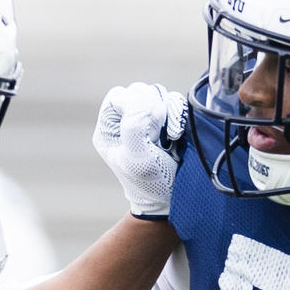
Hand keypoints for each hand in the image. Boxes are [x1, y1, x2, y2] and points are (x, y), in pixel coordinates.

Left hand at [93, 83, 188, 219]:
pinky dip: (179, 114)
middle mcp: (126, 121)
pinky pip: (174, 101)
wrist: (173, 198)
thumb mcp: (137, 159)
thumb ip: (134, 126)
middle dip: (153, 109)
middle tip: (158, 136)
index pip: (118, 96)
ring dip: (169, 112)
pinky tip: (177, 135)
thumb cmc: (151, 183)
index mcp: (110, 129)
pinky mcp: (167, 120)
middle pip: (139, 91)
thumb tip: (143, 99)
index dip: (135, 105)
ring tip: (170, 137)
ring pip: (158, 94)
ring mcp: (147, 119)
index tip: (146, 129)